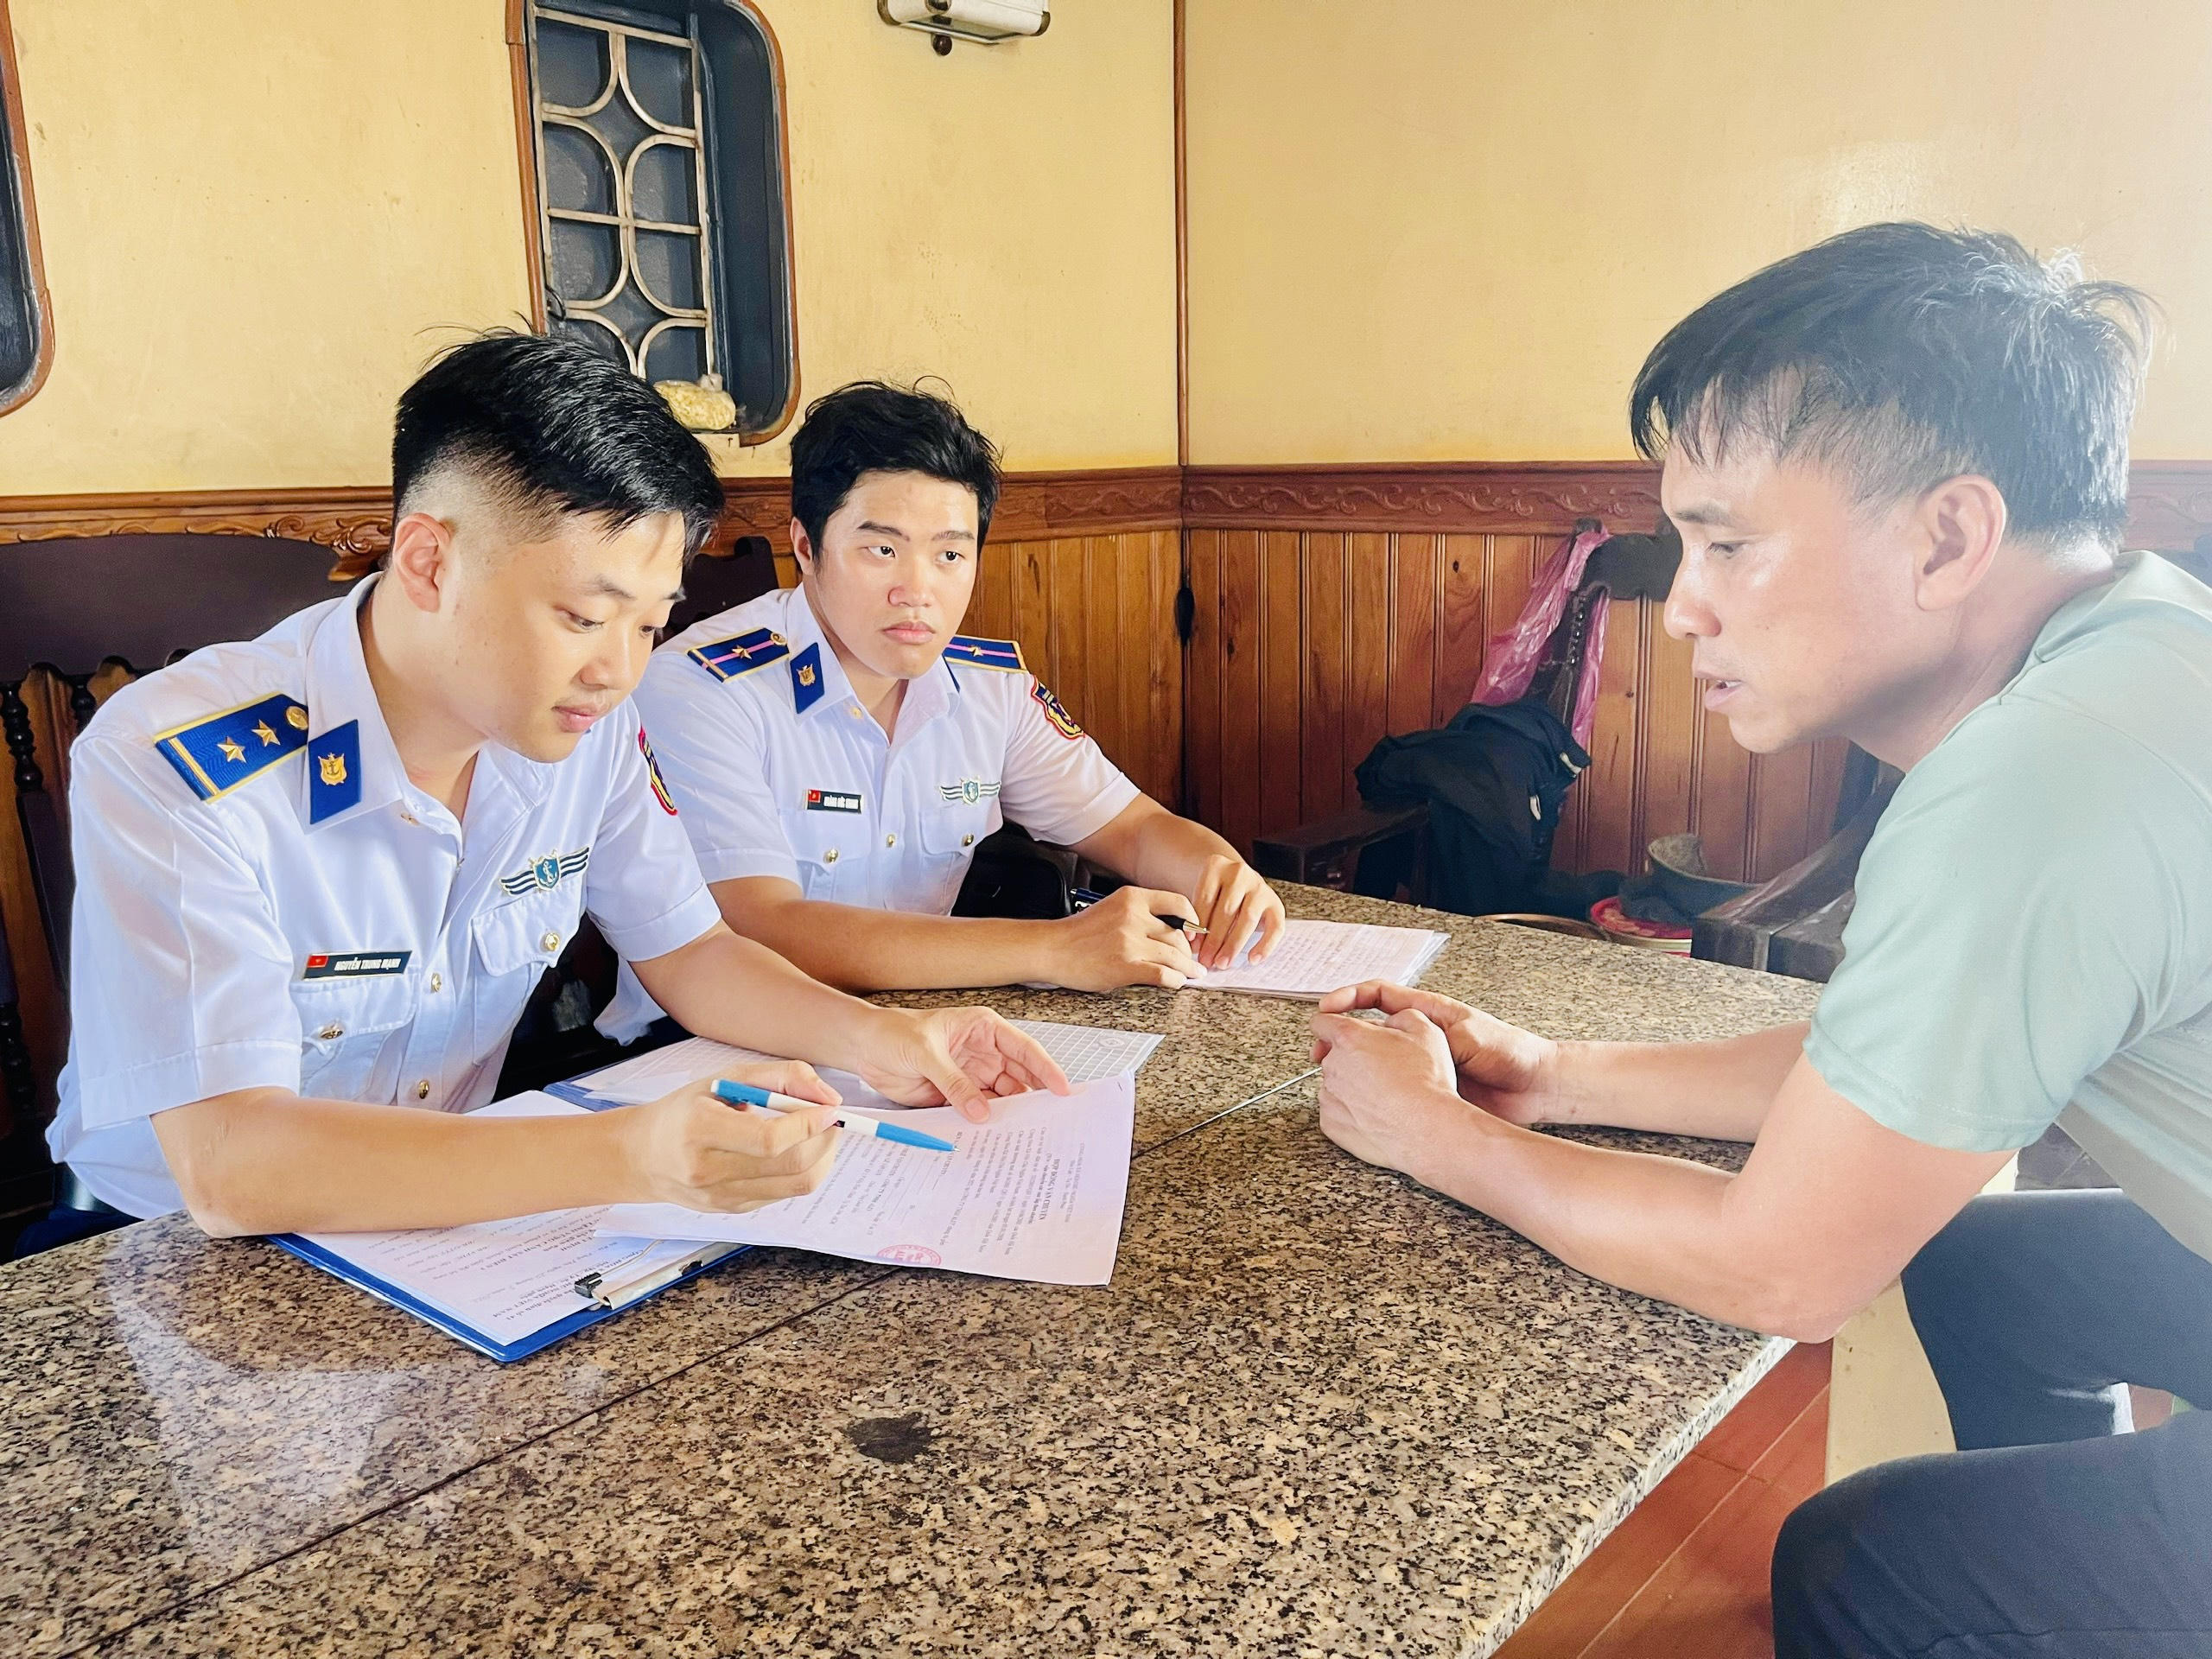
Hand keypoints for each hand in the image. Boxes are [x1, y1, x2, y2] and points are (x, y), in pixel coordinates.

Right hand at [622, 1063, 842, 1212]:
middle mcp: (708, 1170)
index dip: (809, 1124)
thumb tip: (827, 1096)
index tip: (830, 1108)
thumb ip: (779, 1076)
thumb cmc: (687, 1110)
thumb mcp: (725, 1078)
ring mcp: (721, 1197)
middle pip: (790, 1166)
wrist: (645, 1155)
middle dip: (825, 1141)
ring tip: (818, 1134)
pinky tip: (793, 1151)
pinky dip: (800, 1171)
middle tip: (832, 1120)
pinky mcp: (732, 1210)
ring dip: (821, 1158)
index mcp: (700, 1129)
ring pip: (795, 1186)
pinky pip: (783, 1193)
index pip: (769, 1139)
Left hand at [854, 1007, 1073, 1121]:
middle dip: (1033, 1096)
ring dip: (1009, 1113)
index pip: (1023, 1049)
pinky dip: (986, 1123)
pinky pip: (978, 1110)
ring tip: (1024, 1134)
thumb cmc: (893, 1033)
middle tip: (1049, 1120)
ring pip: (1001, 1097)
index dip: (1045, 1069)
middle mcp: (983, 1052)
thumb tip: (981, 1110)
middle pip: (1018, 1077)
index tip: (1062, 1089)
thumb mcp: (925, 1053)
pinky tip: (995, 1136)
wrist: (864, 1049)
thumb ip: (954, 1082)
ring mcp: (971, 1075)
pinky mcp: (956, 1095)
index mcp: (983, 1029)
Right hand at [1047, 886, 1201, 990]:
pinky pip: (1162, 974)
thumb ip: (1139, 914)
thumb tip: (1171, 931)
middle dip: (1188, 952)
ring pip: (1174, 956)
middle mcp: (1133, 916)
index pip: (1178, 904)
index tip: (1194, 933)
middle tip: (1192, 961)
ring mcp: (1130, 942)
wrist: (1052, 949)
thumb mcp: (1112, 909)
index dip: (1192, 921)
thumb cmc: (1079, 933)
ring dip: (1187, 969)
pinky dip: (1174, 980)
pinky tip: (1175, 982)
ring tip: (1192, 975)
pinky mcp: (1126, 966)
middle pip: (1177, 935)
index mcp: (1131, 898)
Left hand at [1190, 854, 1286, 969]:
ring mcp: (1260, 887)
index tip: (1191, 945)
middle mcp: (1240, 873)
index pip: (1205, 898)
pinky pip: (1275, 927)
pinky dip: (1265, 945)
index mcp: (1216, 866)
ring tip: (1222, 963)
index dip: (1197, 924)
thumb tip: (1193, 946)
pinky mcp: (1276, 903)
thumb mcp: (1201, 896)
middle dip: (1214, 940)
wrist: (1237, 882)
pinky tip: (1253, 960)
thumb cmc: (1214, 895)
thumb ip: (1197, 916)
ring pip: (1248, 919)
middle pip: (1226, 910)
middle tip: (1205, 960)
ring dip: (1233, 945)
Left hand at [1309, 1007, 1471, 1178]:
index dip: (1333, 1023)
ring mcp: (1329, 1096)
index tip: (1339, 1030)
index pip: (1321, 1021)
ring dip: (1351, 1085)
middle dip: (1349, 1057)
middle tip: (1378, 1067)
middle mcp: (1333, 1065)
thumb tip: (1391, 1021)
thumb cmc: (1426, 1082)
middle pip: (1330, 1054)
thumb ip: (1398, 1016)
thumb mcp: (1425, 1030)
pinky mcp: (1331, 1124)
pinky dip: (1350, 1111)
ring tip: (1383, 1094)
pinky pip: (1335, 1111)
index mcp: (1349, 1037)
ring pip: (1334, 1084)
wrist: (1427, 1128)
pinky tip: (1376, 1113)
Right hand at [1313, 982, 1559, 1126]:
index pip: (1376, 995)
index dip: (1347, 998)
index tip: (1326, 1011)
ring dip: (1351, 1066)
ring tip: (1332, 1078)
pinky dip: (1371, 1092)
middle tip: (1320, 1054)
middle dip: (1338, 1037)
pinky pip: (1391, 1088)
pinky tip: (1360, 1102)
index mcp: (1426, 1012)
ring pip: (1375, 1061)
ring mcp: (1419, 1063)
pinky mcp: (1426, 1089)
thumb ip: (1434, 1035)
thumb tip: (1396, 1037)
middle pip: (1367, 1029)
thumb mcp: (1469, 1034)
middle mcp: (1417, 1036)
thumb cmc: (1509, 1051)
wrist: (1535, 1086)